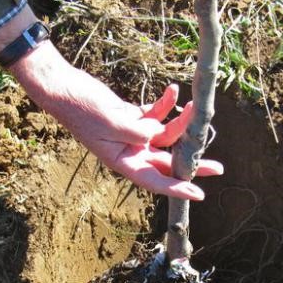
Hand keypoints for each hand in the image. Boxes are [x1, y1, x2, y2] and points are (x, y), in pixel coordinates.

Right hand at [9, 42, 222, 200]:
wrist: (65, 88)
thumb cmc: (82, 109)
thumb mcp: (111, 121)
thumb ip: (138, 130)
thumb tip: (159, 133)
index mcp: (123, 162)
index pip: (154, 181)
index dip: (177, 188)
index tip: (198, 193)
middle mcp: (130, 152)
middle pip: (167, 163)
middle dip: (192, 163)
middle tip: (218, 167)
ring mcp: (132, 135)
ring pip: (165, 136)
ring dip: (181, 122)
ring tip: (195, 106)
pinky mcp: (132, 118)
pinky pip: (155, 115)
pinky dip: (165, 104)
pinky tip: (173, 90)